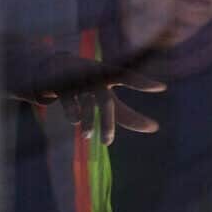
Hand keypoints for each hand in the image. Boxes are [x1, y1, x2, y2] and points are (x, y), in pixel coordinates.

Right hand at [14, 50, 163, 143]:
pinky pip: (67, 100)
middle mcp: (93, 77)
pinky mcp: (58, 85)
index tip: (162, 87)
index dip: (143, 83)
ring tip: (88, 136)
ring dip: (88, 121)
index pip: (127, 77)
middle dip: (108, 122)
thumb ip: (126, 113)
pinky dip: (72, 112)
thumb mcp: (106, 97)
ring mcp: (75, 81)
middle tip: (109, 143)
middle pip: (105, 101)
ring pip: (86, 103)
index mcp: (108, 77)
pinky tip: (75, 121)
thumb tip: (153, 128)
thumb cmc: (88, 86)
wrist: (48, 68)